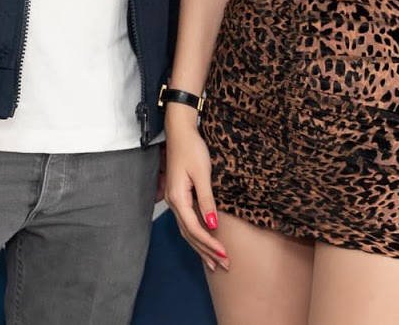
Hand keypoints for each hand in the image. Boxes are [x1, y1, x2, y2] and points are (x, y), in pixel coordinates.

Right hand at [163, 120, 228, 272]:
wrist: (180, 131)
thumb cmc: (191, 149)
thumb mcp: (202, 174)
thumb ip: (206, 200)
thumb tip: (212, 224)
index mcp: (178, 198)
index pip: (195, 229)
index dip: (209, 244)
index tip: (224, 254)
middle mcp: (173, 202)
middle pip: (189, 234)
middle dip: (206, 251)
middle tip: (224, 266)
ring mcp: (174, 199)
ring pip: (187, 230)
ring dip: (200, 246)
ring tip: (214, 262)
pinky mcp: (178, 195)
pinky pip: (187, 221)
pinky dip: (196, 234)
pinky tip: (203, 240)